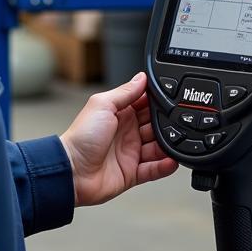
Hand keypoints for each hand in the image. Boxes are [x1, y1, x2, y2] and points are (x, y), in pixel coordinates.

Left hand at [60, 72, 177, 206]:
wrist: (71, 170)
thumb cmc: (80, 137)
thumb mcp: (102, 105)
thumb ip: (124, 92)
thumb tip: (141, 77)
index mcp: (119, 114)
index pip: (145, 105)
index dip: (158, 103)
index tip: (172, 100)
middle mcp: (127, 133)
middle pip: (155, 126)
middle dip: (167, 125)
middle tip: (179, 122)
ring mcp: (130, 153)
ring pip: (157, 148)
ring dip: (168, 146)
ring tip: (179, 142)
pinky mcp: (132, 173)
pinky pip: (154, 169)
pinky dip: (164, 166)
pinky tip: (172, 161)